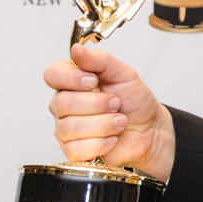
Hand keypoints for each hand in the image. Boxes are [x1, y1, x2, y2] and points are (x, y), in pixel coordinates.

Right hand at [44, 44, 175, 180]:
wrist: (150, 130)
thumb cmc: (135, 102)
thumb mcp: (124, 74)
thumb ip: (100, 60)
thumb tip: (77, 50)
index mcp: (72, 82)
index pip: (52, 74)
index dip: (71, 78)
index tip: (93, 81)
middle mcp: (64, 105)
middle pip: (62, 103)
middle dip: (98, 104)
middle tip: (116, 104)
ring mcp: (66, 129)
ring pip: (70, 127)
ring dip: (103, 124)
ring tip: (119, 122)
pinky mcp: (73, 151)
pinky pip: (77, 149)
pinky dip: (101, 143)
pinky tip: (111, 138)